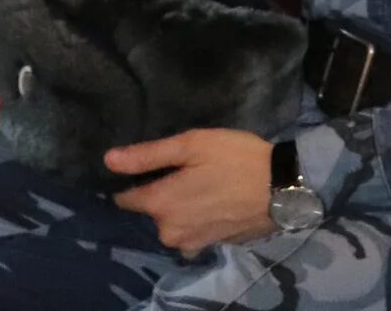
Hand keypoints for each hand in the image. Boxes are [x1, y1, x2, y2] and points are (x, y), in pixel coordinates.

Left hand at [107, 129, 279, 254]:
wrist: (282, 188)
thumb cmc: (235, 159)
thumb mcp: (192, 145)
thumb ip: (148, 155)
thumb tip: (108, 160)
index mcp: (160, 204)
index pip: (126, 199)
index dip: (129, 182)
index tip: (144, 168)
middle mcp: (169, 231)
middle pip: (152, 211)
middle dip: (161, 193)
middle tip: (185, 171)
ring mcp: (191, 243)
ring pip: (172, 222)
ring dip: (180, 207)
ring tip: (201, 186)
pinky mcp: (211, 246)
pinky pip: (191, 231)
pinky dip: (196, 219)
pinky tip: (212, 202)